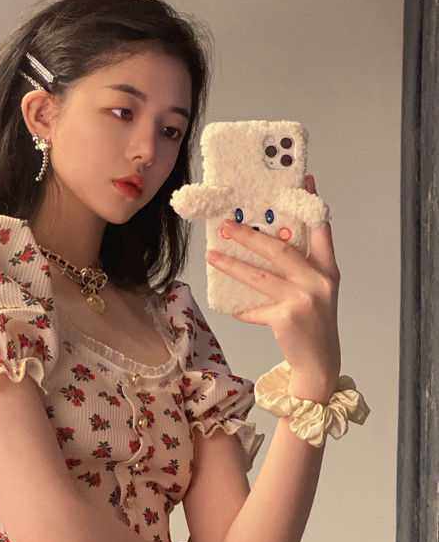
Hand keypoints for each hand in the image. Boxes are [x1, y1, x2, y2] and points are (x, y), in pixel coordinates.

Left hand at [206, 175, 340, 385]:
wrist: (320, 362)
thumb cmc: (314, 323)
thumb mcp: (316, 291)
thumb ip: (300, 268)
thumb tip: (265, 243)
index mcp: (328, 270)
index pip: (320, 230)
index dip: (311, 204)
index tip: (303, 180)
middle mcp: (319, 281)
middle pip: (279, 248)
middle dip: (250, 235)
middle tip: (227, 224)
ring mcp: (303, 299)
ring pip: (259, 275)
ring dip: (232, 264)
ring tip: (213, 254)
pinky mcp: (286, 318)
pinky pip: (253, 308)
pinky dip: (241, 308)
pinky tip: (230, 306)